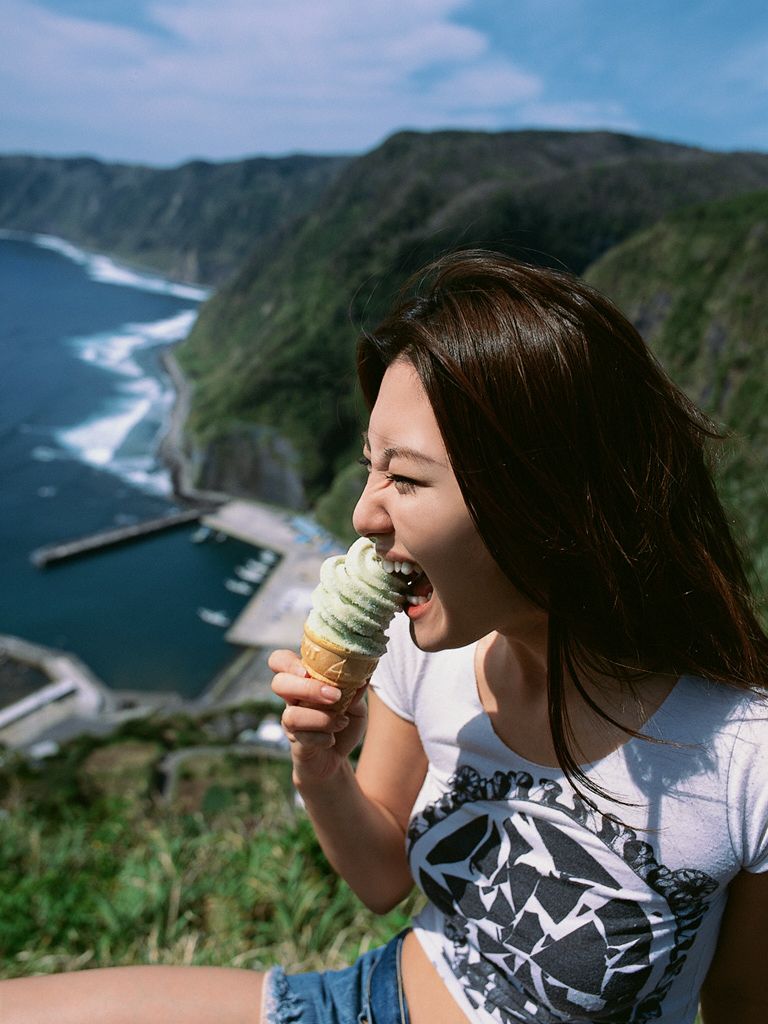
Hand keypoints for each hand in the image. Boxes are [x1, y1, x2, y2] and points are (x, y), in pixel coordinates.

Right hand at [268, 649, 367, 783]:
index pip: (280, 661)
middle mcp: (292, 700)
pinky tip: (333, 739)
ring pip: (291, 715)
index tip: (308, 670)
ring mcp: (291, 723)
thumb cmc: (343, 723)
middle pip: (278, 683)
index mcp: (304, 682)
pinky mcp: (296, 744)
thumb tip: (362, 677)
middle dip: (308, 688)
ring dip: (322, 718)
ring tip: (342, 721)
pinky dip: (324, 738)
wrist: (337, 759)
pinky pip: (303, 738)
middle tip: (334, 695)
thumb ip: (356, 690)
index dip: (288, 662)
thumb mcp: (356, 705)